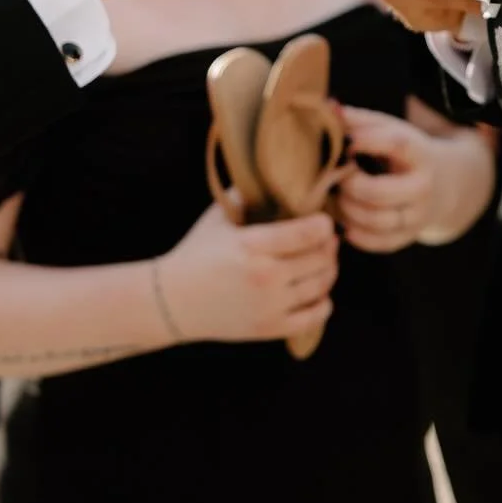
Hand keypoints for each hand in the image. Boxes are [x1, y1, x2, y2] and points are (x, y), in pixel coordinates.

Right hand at [156, 203, 338, 343]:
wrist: (172, 302)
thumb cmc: (196, 254)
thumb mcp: (218, 218)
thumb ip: (247, 194)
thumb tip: (275, 174)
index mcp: (253, 245)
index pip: (310, 232)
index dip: (324, 224)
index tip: (323, 220)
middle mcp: (265, 276)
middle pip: (322, 257)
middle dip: (329, 245)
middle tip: (327, 239)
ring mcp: (269, 305)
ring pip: (322, 284)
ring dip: (329, 269)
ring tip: (323, 260)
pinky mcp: (269, 328)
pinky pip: (315, 316)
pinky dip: (323, 302)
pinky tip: (317, 291)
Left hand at [332, 101, 495, 251]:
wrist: (447, 184)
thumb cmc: (406, 153)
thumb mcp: (390, 130)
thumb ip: (359, 120)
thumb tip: (328, 107)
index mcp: (420, 152)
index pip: (395, 144)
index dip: (365, 141)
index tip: (345, 142)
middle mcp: (424, 186)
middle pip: (378, 192)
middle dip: (349, 185)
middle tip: (337, 177)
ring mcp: (418, 215)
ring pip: (375, 221)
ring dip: (347, 210)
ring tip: (337, 198)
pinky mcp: (410, 236)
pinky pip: (380, 243)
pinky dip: (357, 235)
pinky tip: (344, 222)